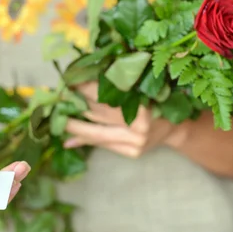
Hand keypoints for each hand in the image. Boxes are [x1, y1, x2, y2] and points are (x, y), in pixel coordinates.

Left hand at [63, 82, 184, 157]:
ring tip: (57, 118)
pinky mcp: (132, 153)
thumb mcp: (141, 89)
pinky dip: (84, 142)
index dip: (87, 87)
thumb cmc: (155, 101)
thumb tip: (84, 78)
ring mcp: (135, 141)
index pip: (108, 93)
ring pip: (96, 132)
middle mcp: (139, 124)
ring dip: (74, 125)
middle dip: (76, 104)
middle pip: (99, 112)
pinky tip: (68, 140)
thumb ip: (117, 85)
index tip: (71, 79)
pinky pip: (103, 145)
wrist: (175, 128)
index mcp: (143, 101)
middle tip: (57, 96)